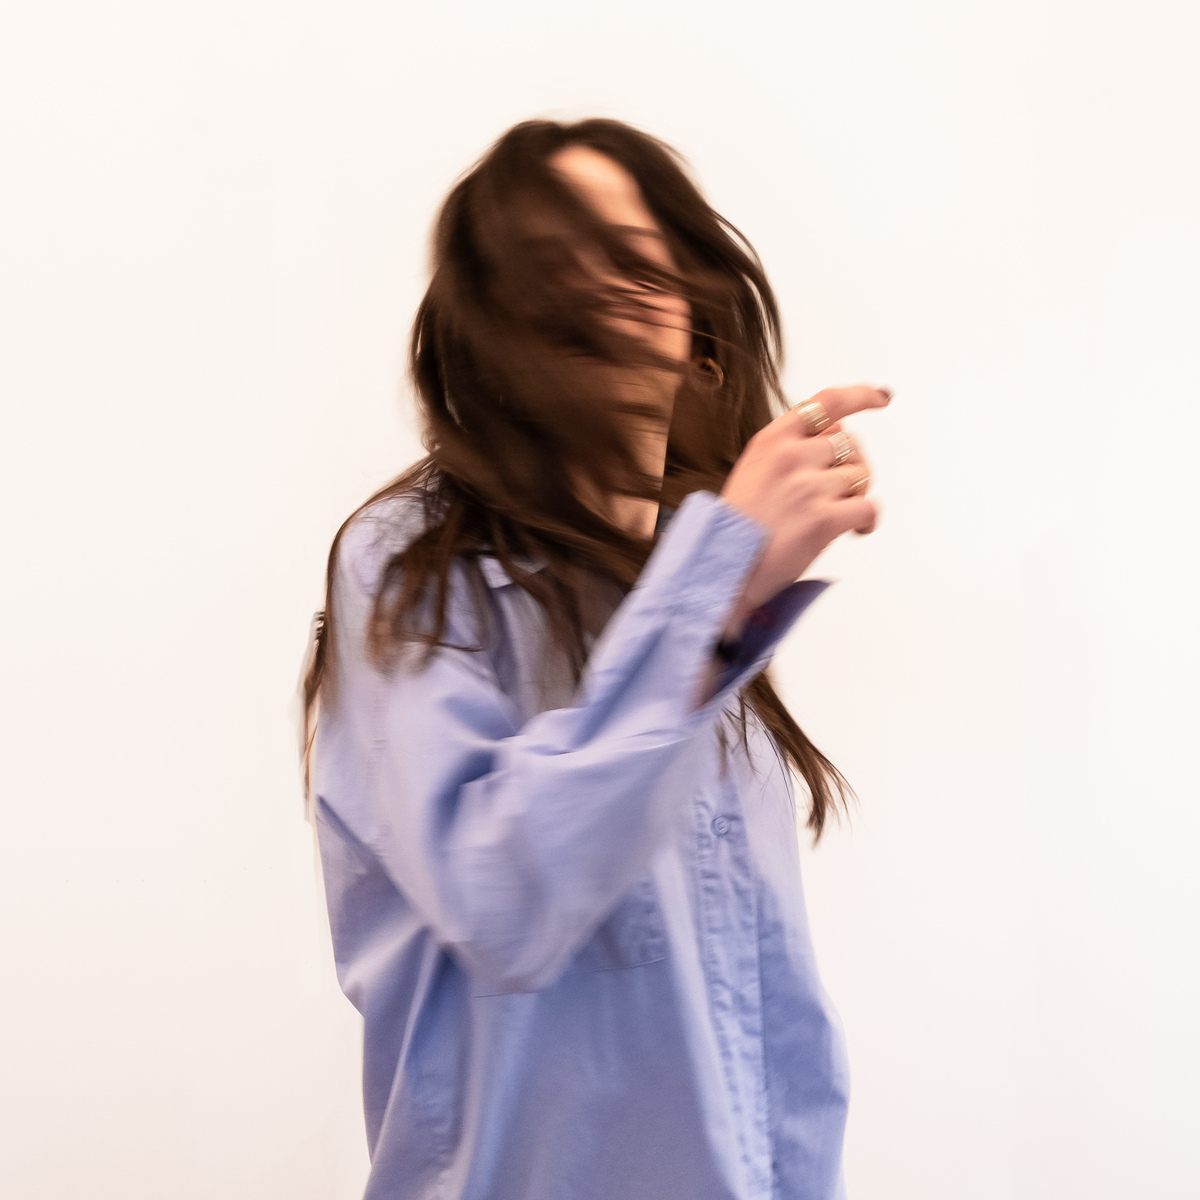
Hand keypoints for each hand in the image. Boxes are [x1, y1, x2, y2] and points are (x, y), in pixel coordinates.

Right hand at [718, 384, 890, 636]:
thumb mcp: (753, 469)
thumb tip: (837, 438)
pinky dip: (868, 520)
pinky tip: (856, 530)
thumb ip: (790, 449)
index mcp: (771, 439)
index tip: (879, 397)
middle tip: (841, 491)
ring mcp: (807, 487)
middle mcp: (790, 457)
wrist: (724, 568)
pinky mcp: (823, 519)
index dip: (859, 396)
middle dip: (854, 466)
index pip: (827, 403)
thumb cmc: (738, 526)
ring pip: (861, 476)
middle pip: (851, 444)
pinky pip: (869, 507)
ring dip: (856, 496)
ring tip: (837, 515)